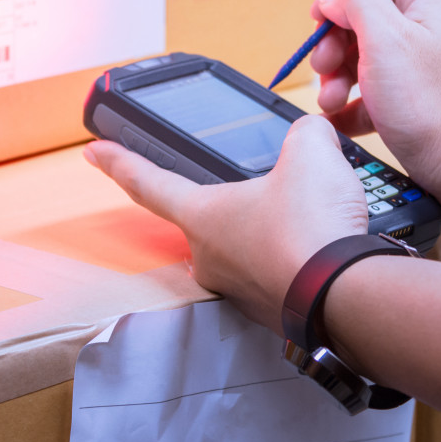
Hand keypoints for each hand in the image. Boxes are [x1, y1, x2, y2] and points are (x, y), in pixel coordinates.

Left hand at [83, 115, 368, 333]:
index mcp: (203, 215)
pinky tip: (320, 247)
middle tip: (264, 191)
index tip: (94, 152)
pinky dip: (293, 258)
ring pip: (244, 249)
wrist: (347, 293)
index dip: (119, 162)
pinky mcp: (272, 309)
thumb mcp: (311, 154)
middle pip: (206, 220)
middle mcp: (211, 257)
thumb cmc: (312, 229)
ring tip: (305, 219)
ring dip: (267, 233)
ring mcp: (239, 289)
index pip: (147, 183)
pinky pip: (276, 273)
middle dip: (230, 203)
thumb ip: (305, 132)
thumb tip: (314, 132)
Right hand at [309, 0, 440, 196]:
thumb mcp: (384, 39)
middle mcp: (434, 25)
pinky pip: (378, 89)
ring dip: (338, 75)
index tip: (322, 12)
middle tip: (322, 66)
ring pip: (368, 54)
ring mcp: (429, 63)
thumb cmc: (430, 104)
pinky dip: (354, 102)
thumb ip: (356, 2)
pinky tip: (337, 120)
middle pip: (369, 12)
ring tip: (328, 101)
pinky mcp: (422, 98)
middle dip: (335, 40)